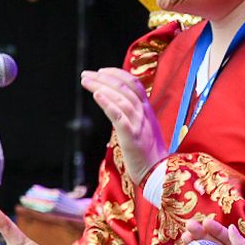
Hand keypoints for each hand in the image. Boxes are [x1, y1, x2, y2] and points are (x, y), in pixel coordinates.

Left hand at [81, 68, 165, 182]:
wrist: (158, 173)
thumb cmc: (148, 153)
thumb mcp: (144, 129)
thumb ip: (133, 115)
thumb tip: (117, 105)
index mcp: (147, 111)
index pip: (134, 84)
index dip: (117, 74)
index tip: (101, 70)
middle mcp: (144, 114)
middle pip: (124, 88)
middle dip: (104, 78)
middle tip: (86, 74)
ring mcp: (139, 125)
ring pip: (121, 99)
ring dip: (101, 87)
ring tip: (86, 81)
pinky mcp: (132, 138)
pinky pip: (120, 117)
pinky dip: (108, 104)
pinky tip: (97, 95)